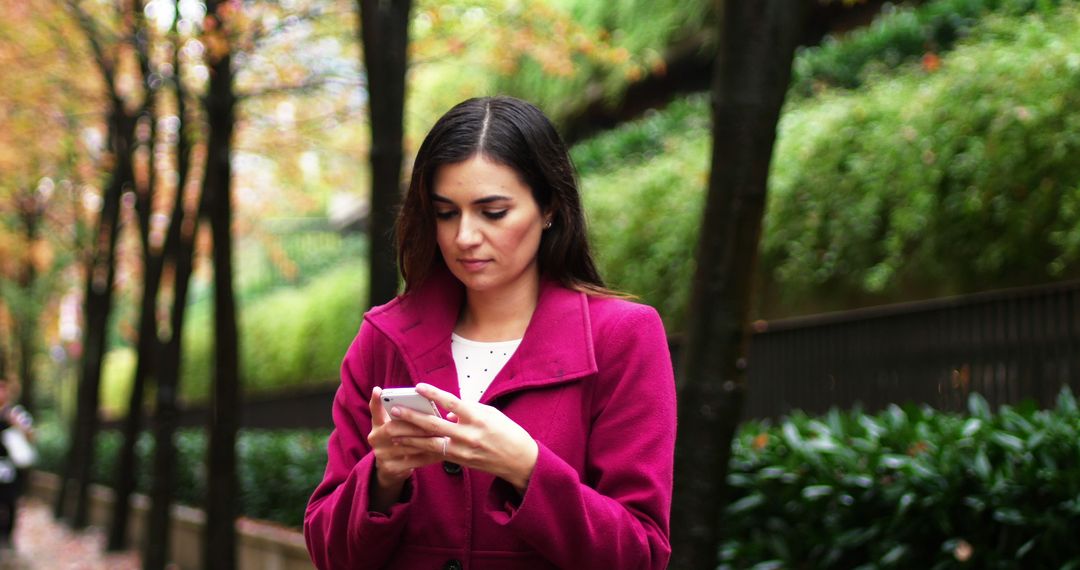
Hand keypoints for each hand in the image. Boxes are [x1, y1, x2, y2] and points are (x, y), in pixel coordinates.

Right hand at [366, 387, 442, 509]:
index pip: (375, 410)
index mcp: (377, 425)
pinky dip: (429, 456)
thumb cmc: (400, 440)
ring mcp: (381, 455)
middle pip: (393, 429)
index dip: (375, 401)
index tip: (378, 390)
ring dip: (426, 441)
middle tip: (435, 424)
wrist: (392, 469)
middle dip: (415, 426)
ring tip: (443, 436)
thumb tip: (424, 399)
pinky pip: (414, 461)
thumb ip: (405, 414)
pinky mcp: (391, 468)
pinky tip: (442, 452)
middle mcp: (375, 439)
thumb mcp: (396, 426)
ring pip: (406, 446)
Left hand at [390, 383, 538, 493]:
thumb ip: (466, 411)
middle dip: (413, 417)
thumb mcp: (490, 414)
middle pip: (435, 425)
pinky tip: (408, 447)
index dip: (434, 394)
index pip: (451, 402)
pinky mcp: (461, 461)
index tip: (418, 387)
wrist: (519, 460)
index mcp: (478, 417)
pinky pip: (437, 454)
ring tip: (394, 431)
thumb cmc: (507, 432)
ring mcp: (464, 450)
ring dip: (410, 437)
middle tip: (396, 410)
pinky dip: (421, 450)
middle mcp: (469, 434)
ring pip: (431, 443)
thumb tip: (446, 412)